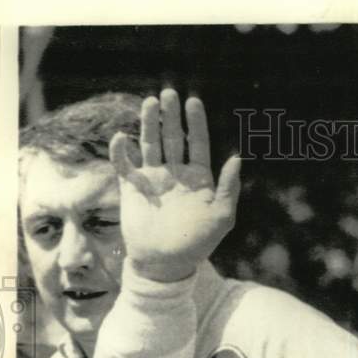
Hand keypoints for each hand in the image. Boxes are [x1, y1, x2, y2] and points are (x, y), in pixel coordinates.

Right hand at [109, 88, 241, 282]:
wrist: (165, 264)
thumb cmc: (197, 244)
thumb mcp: (221, 218)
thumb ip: (228, 188)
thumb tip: (237, 158)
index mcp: (198, 178)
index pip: (198, 144)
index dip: (196, 123)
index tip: (194, 102)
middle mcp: (176, 174)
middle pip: (173, 137)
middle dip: (171, 116)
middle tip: (169, 94)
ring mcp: (153, 179)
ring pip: (150, 144)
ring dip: (148, 124)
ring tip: (150, 103)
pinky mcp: (132, 188)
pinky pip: (124, 164)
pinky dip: (120, 151)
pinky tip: (121, 138)